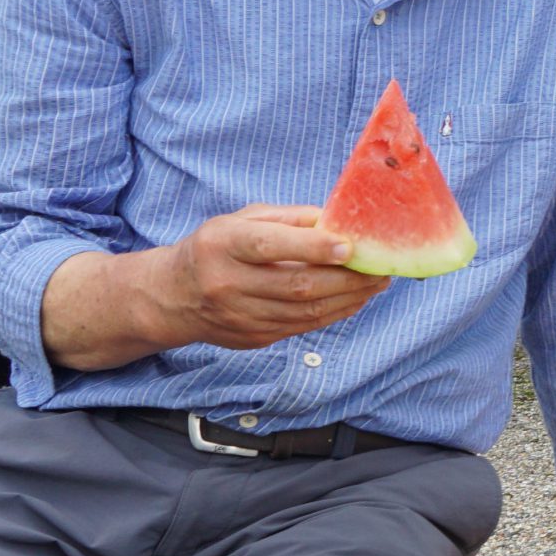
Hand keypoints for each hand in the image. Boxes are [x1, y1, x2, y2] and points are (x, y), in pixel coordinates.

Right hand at [158, 205, 388, 350]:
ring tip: (377, 283)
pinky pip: (303, 326)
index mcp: (222, 244)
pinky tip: (354, 298)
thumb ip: (288, 218)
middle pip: (296, 285)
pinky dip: (335, 312)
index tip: (349, 246)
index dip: (311, 247)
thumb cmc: (216, 248)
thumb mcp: (240, 220)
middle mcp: (228, 282)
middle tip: (381, 267)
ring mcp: (240, 315)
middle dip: (347, 279)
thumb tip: (336, 220)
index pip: (269, 246)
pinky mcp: (253, 337)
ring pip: (305, 311)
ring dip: (349, 298)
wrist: (174, 296)